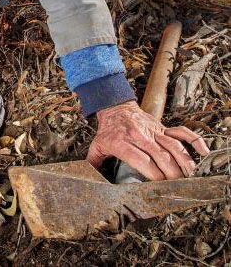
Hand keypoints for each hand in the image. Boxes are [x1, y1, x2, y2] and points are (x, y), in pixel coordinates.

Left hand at [87, 100, 209, 180]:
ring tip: (189, 177)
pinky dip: (194, 141)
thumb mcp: (97, 146)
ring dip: (184, 163)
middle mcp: (140, 137)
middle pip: (161, 157)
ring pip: (173, 147)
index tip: (159, 187)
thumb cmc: (108, 131)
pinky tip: (203, 152)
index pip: (142, 161)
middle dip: (171, 175)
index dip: (153, 175)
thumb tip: (91, 179)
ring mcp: (153, 131)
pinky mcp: (162, 127)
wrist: (115, 107)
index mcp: (123, 143)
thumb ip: (94, 163)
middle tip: (176, 187)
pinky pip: (182, 132)